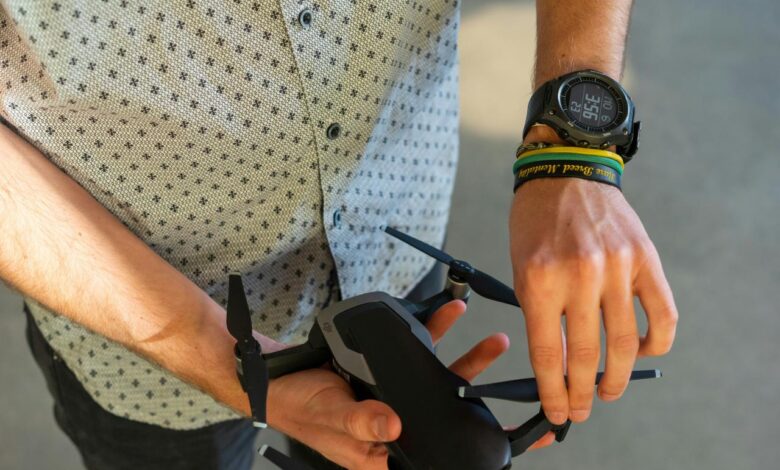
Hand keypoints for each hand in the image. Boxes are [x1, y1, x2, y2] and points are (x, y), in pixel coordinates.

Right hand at [266, 300, 515, 468]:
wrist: (281, 376)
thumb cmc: (302, 408)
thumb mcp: (331, 418)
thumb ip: (360, 423)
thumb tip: (393, 425)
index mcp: (390, 452)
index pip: (442, 455)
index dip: (477, 451)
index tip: (516, 443)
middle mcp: (402, 424)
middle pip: (452, 415)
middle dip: (486, 402)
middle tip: (525, 391)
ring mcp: (400, 394)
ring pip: (444, 381)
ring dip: (470, 361)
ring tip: (495, 342)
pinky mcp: (392, 367)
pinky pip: (420, 350)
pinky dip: (436, 331)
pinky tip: (451, 313)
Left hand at [509, 177, 677, 425]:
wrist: (565, 173)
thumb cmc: (536, 224)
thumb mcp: (521, 269)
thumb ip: (539, 314)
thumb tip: (559, 363)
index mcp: (539, 280)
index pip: (548, 353)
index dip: (553, 391)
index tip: (557, 411)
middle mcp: (580, 276)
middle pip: (587, 355)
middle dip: (582, 392)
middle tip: (580, 411)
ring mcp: (616, 267)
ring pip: (626, 342)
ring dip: (618, 377)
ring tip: (608, 392)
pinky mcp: (644, 259)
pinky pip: (662, 313)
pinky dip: (657, 342)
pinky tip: (644, 354)